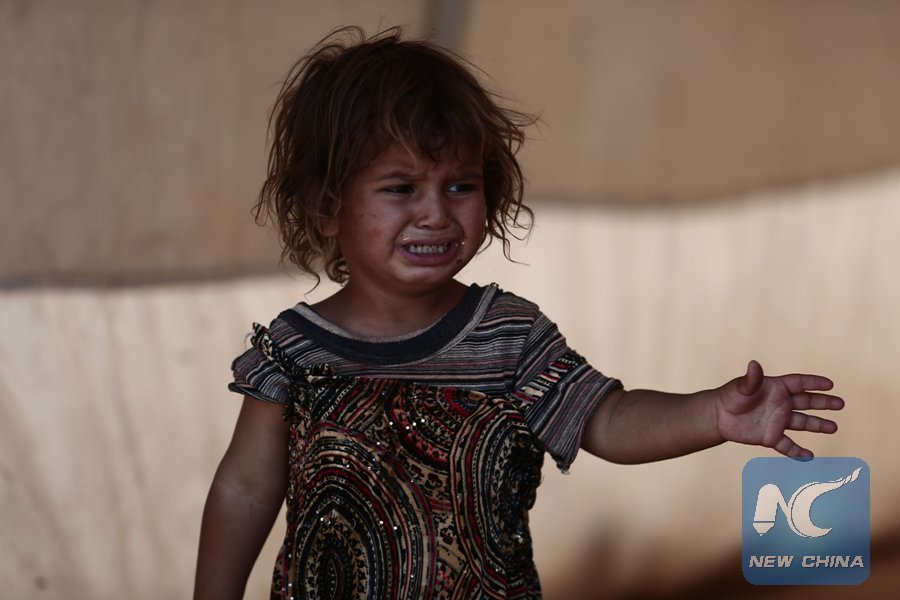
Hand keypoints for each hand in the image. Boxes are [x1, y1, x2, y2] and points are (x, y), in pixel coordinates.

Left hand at [715, 360, 843, 458]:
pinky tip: (809, 457)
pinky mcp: (771, 437)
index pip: (799, 383)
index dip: (814, 383)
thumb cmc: (730, 396)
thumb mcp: (741, 388)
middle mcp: (782, 404)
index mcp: (777, 388)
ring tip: (833, 427)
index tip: (830, 384)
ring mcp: (778, 421)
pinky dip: (797, 452)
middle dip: (824, 403)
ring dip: (818, 425)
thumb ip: (751, 379)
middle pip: (807, 402)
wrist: (718, 416)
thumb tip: (754, 364)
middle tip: (840, 404)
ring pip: (802, 423)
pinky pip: (788, 445)